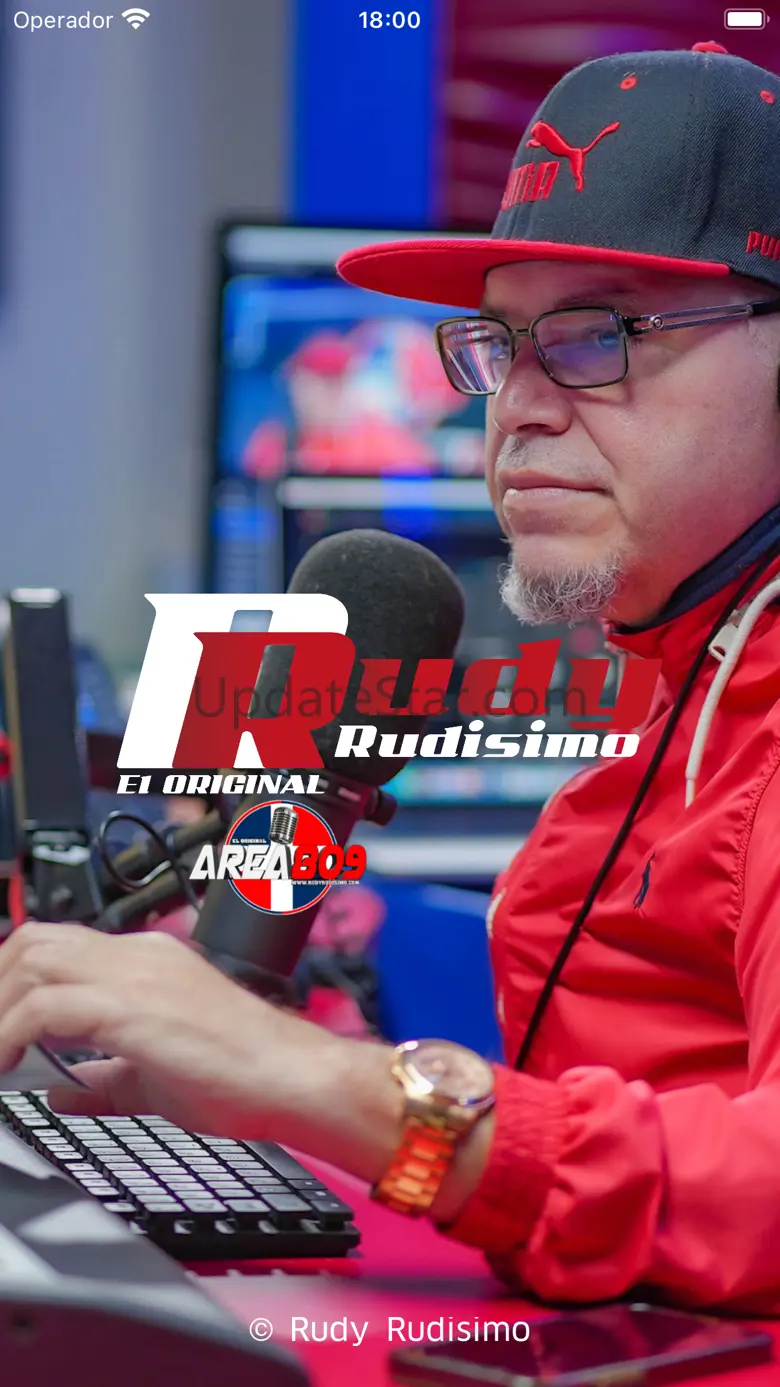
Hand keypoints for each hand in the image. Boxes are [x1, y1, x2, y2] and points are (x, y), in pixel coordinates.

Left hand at [0, 922, 351, 1138]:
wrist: (292, 1076)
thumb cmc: (245, 1074)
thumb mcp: (157, 1077)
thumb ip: (105, 1080)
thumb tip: (63, 1091)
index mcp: (148, 961)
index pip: (58, 944)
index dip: (14, 977)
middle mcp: (138, 956)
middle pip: (34, 939)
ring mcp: (135, 975)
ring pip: (33, 961)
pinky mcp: (132, 1007)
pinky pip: (45, 1007)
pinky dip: (10, 1034)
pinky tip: (8, 1066)